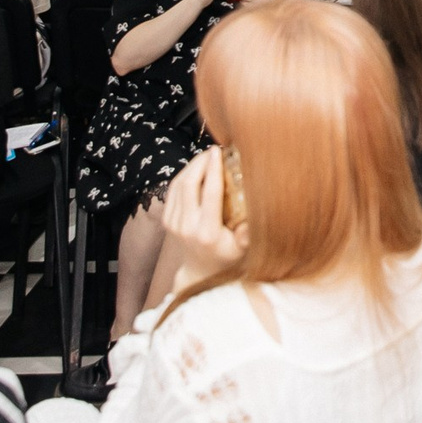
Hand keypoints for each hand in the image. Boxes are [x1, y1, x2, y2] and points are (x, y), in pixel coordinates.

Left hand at [160, 149, 245, 292]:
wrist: (200, 271)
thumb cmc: (227, 257)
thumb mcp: (243, 250)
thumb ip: (248, 234)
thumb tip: (254, 214)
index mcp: (207, 233)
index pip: (209, 194)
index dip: (213, 169)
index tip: (218, 151)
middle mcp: (187, 227)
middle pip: (189, 184)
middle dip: (200, 162)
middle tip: (213, 150)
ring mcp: (174, 224)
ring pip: (178, 184)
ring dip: (191, 167)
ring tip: (206, 157)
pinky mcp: (167, 220)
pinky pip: (173, 190)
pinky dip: (184, 175)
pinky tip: (196, 169)